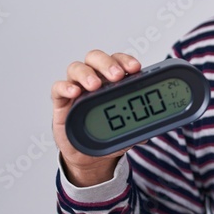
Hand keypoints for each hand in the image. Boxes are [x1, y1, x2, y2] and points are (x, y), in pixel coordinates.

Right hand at [51, 50, 141, 186]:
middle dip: (108, 63)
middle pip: (97, 58)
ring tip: (95, 85)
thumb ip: (140, 126)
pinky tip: (74, 92)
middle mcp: (95, 80)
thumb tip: (155, 126)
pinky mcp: (61, 102)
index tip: (136, 68)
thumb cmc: (108, 135)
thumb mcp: (128, 131)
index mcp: (113, 82)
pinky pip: (58, 88)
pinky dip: (65, 87)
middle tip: (117, 75)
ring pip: (77, 68)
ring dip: (87, 73)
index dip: (126, 60)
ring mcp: (77, 89)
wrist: (88, 155)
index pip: (118, 61)